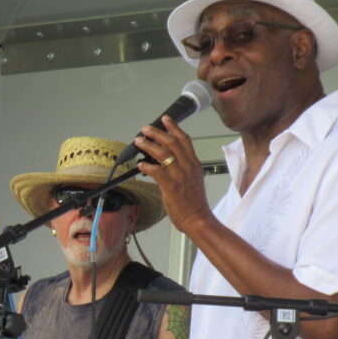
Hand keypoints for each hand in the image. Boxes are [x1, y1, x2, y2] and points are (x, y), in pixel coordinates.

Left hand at [134, 116, 213, 234]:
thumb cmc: (194, 203)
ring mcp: (179, 176)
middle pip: (172, 142)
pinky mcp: (171, 187)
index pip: (184, 140)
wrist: (199, 219)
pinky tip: (140, 164)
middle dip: (157, 132)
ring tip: (138, 141)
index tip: (165, 119)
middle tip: (145, 128)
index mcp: (194, 164)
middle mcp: (188, 167)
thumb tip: (164, 161)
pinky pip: (157, 172)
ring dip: (149, 145)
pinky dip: (147, 166)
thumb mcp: (192, 180)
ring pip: (163, 154)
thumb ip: (181, 168)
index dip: (174, 128)